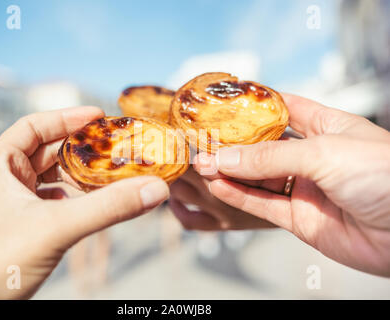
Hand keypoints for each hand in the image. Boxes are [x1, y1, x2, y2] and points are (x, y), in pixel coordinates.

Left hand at [0, 107, 168, 298]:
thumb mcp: (55, 227)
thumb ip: (107, 208)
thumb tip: (153, 189)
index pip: (33, 127)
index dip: (67, 118)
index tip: (99, 116)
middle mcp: (5, 181)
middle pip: (49, 152)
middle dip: (82, 149)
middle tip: (114, 146)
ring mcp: (14, 205)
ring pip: (55, 179)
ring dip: (83, 177)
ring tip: (112, 173)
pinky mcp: (25, 227)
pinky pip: (57, 203)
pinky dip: (78, 200)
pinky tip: (96, 203)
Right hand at [175, 93, 389, 276]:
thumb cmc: (385, 176)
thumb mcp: (324, 152)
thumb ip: (271, 157)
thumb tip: (225, 157)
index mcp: (327, 128)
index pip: (283, 109)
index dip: (253, 106)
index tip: (223, 104)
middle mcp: (313, 157)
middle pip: (263, 147)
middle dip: (233, 144)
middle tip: (202, 141)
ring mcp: (305, 188)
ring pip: (258, 178)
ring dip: (229, 171)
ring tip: (201, 164)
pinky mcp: (300, 219)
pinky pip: (263, 205)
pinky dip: (239, 195)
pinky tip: (218, 185)